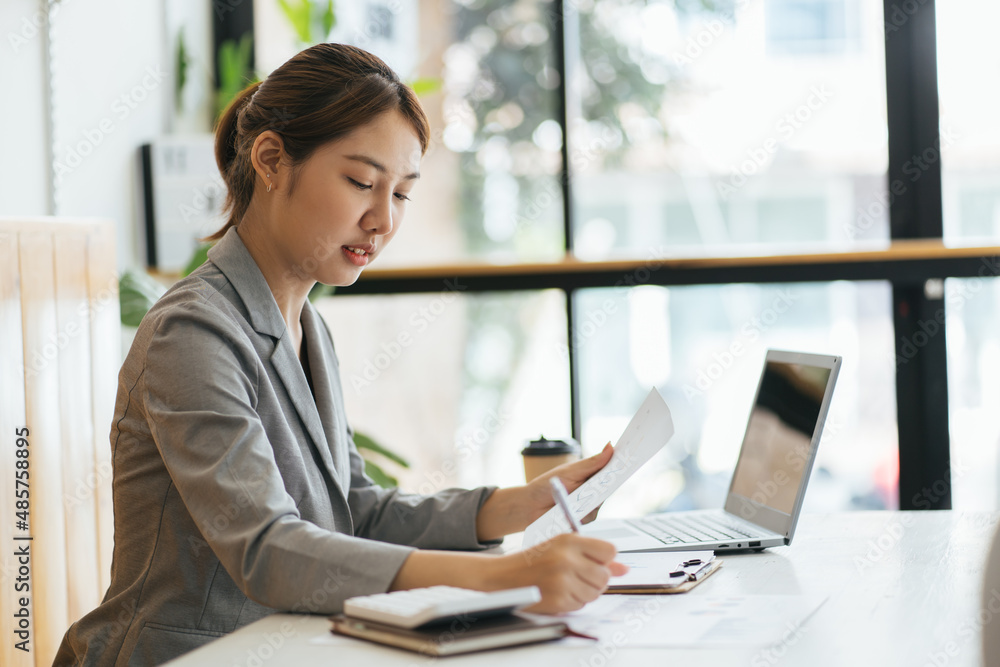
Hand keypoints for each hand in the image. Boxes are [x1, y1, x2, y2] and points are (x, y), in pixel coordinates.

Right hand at [489, 533, 627, 613]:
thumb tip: (624, 569)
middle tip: (576, 575)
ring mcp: (563, 581)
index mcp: (569, 540)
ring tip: (565, 583)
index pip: (609, 550)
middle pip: (605, 576)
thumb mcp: (562, 548)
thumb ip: (594, 556)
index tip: (593, 561)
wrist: (504, 577)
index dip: (603, 559)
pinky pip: (582, 604)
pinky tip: (558, 592)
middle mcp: (567, 559)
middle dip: (595, 579)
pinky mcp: (559, 600)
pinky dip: (573, 602)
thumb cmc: (535, 560)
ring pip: (596, 592)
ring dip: (584, 591)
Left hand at [523, 442, 613, 523]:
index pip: (610, 470)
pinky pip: (590, 515)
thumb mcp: (570, 471)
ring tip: (575, 496)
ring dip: (589, 499)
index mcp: (590, 474)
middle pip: (608, 487)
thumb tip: (610, 446)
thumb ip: (592, 462)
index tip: (627, 458)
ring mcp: (589, 505)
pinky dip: (582, 511)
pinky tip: (571, 508)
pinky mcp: (584, 519)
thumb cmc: (546, 486)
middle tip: (605, 477)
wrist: (529, 507)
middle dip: (607, 483)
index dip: (620, 465)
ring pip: (600, 503)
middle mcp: (592, 490)